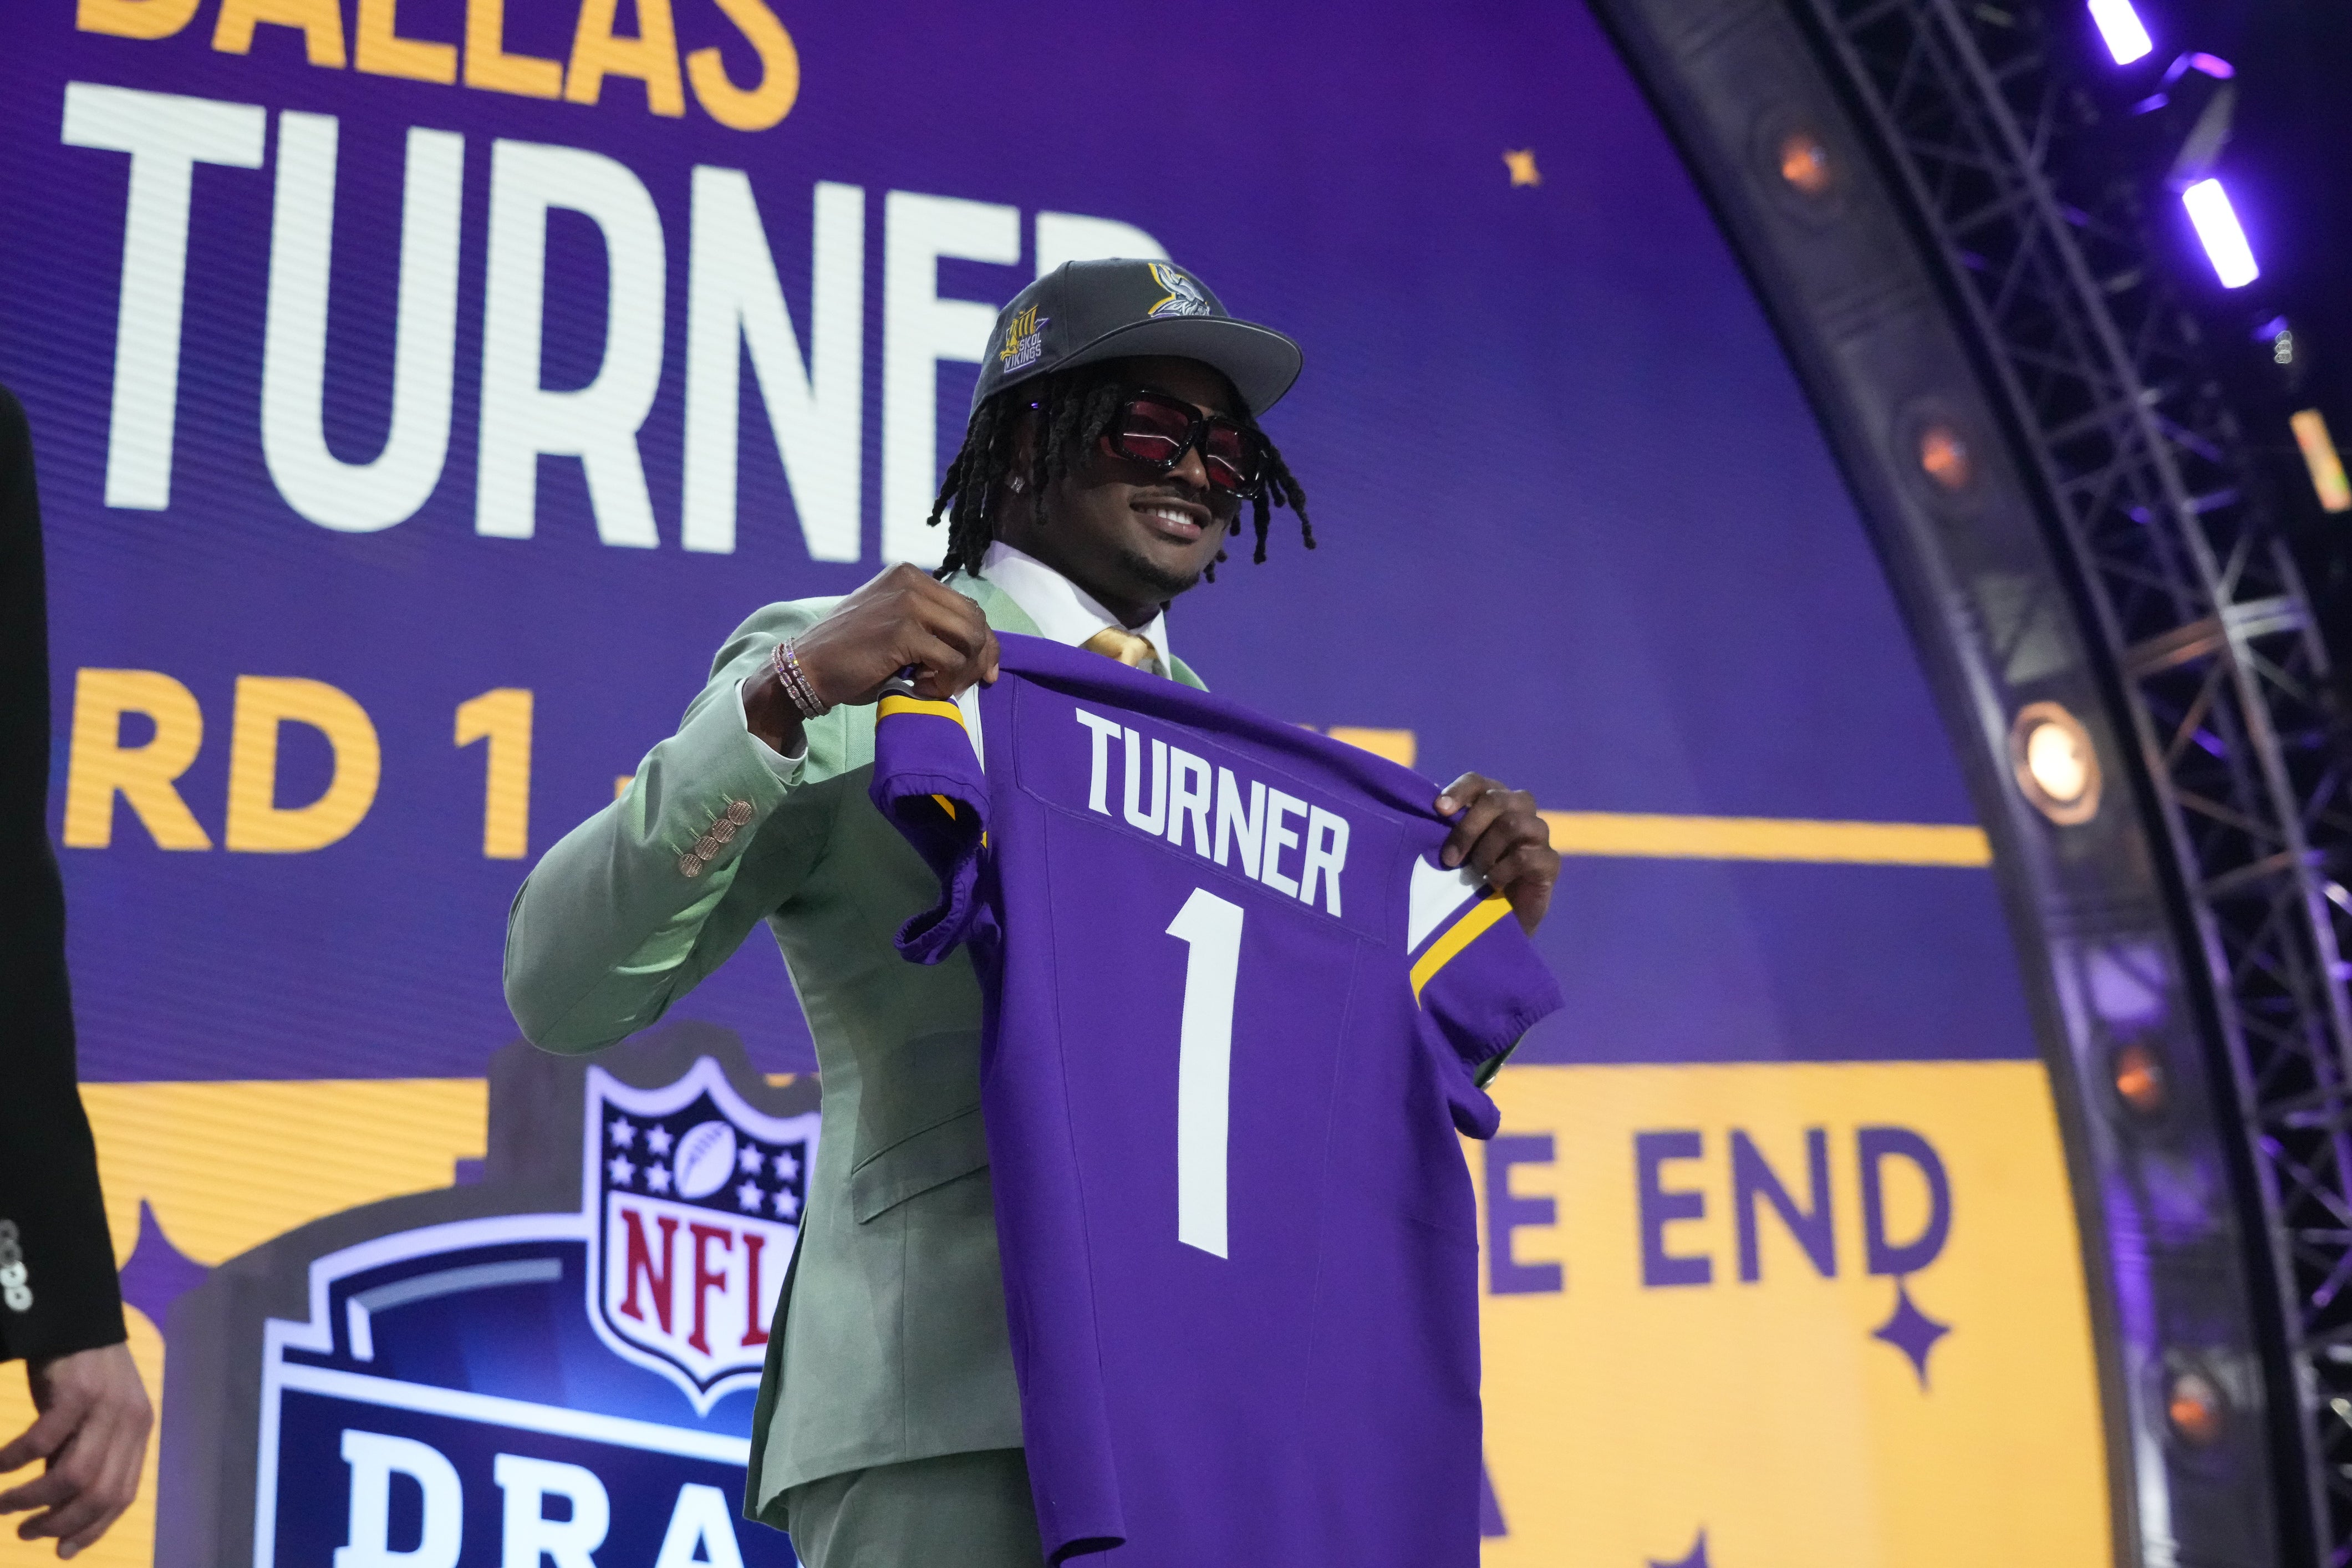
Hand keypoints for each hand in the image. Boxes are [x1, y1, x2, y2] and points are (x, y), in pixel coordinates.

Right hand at [0, 1342, 151, 1557]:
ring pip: (74, 1475)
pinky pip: (43, 1440)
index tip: (62, 1551)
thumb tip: (58, 1516)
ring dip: (32, 1499)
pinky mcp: (79, 1390)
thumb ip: (79, 1461)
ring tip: (5, 1505)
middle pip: (100, 1493)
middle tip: (25, 1532)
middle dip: (59, 1522)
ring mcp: (108, 1405)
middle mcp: (131, 1421)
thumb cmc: (77, 1380)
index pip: (122, 1496)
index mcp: (137, 1432)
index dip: (92, 1528)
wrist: (74, 1321)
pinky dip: (14, 1460)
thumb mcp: (89, 1424)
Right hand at [744, 565, 1000, 751]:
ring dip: (962, 673)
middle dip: (979, 659)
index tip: (984, 672)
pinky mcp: (903, 631)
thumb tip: (980, 652)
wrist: (807, 668)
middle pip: (975, 621)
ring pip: (969, 640)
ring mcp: (908, 603)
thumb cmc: (851, 655)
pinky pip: (950, 661)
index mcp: (910, 576)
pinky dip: (944, 683)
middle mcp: (912, 581)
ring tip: (936, 686)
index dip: (984, 643)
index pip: (968, 607)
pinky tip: (920, 687)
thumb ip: (931, 627)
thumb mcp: (895, 627)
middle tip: (964, 686)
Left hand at [1436, 773, 1559, 934]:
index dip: (1459, 791)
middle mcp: (1520, 812)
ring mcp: (1538, 835)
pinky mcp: (1550, 862)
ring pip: (1514, 823)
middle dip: (1468, 828)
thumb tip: (1431, 815)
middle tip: (1449, 858)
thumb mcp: (1455, 854)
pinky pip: (1528, 856)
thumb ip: (1448, 832)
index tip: (1439, 810)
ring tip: (1476, 872)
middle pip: (1496, 799)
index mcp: (1494, 803)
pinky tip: (1492, 884)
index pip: (1478, 783)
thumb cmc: (1471, 882)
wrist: (1498, 922)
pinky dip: (1503, 870)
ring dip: (1487, 849)